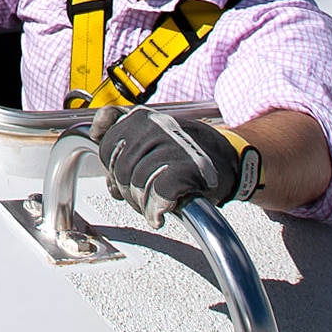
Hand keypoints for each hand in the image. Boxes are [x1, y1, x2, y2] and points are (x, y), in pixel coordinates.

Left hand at [94, 107, 259, 224]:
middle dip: (126, 190)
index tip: (121, 178)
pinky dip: (157, 209)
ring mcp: (170, 146)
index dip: (112, 168)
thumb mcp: (153, 132)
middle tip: (142, 198)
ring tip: (155, 205)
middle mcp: (154, 126)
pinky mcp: (187, 167)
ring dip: (143, 203)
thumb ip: (124, 137)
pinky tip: (162, 214)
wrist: (233, 158)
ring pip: (135, 184)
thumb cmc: (191, 151)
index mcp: (142, 117)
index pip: (106, 143)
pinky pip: (158, 194)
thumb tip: (98, 151)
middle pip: (118, 168)